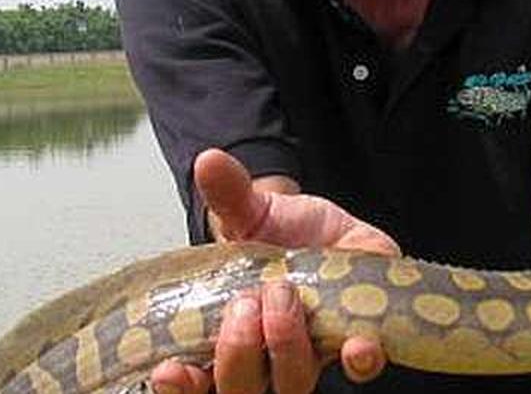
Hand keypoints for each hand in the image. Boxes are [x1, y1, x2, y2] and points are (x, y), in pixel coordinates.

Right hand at [151, 149, 397, 392]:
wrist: (326, 229)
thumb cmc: (276, 233)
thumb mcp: (248, 211)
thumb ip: (229, 194)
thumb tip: (209, 160)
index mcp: (226, 337)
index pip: (196, 383)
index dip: (182, 387)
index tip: (171, 369)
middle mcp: (265, 359)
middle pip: (244, 390)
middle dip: (239, 353)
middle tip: (247, 303)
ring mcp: (310, 356)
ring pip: (295, 384)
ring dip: (287, 349)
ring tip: (286, 296)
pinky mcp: (354, 339)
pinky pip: (359, 365)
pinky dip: (359, 358)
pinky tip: (359, 344)